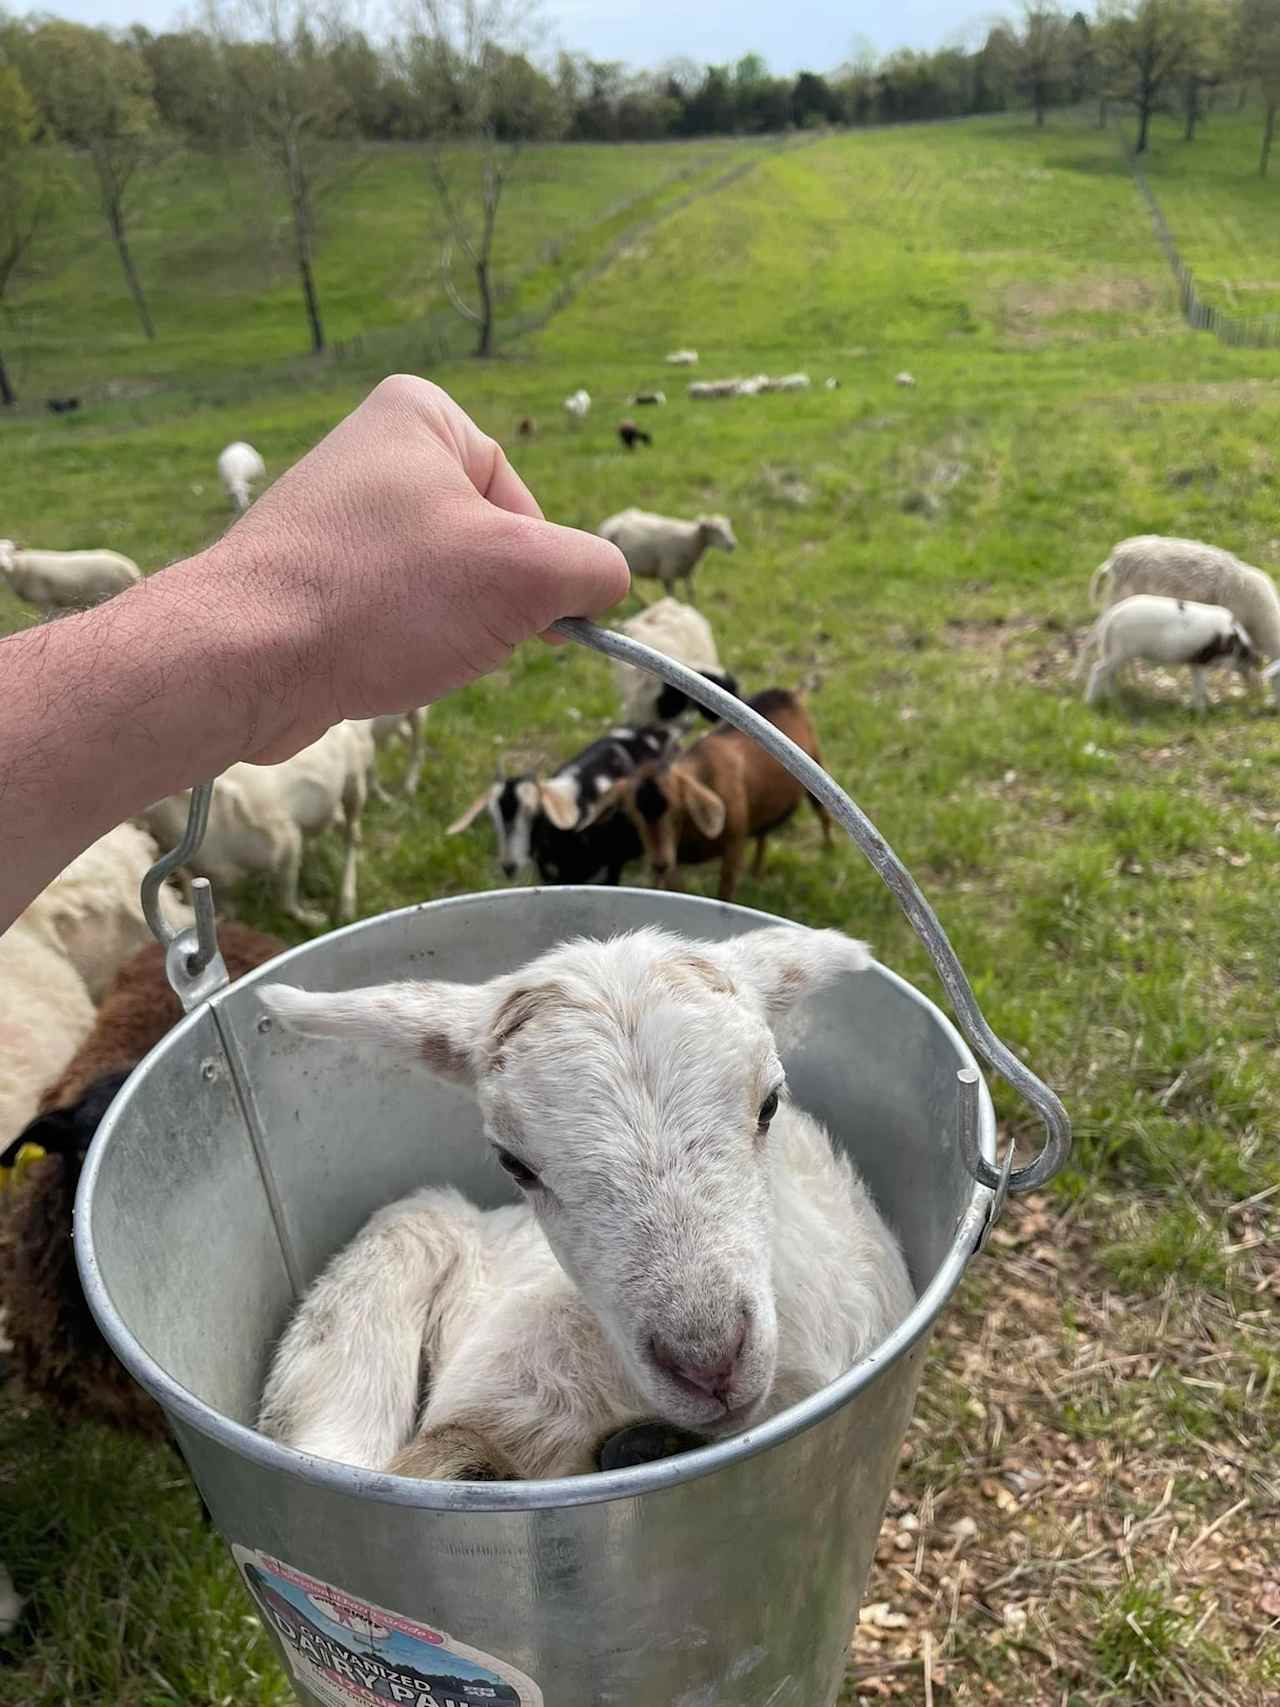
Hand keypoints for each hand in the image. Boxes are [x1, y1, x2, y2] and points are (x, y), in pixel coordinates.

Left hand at [205, 375, 629, 761]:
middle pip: (484, 546)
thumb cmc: (382, 596)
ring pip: (441, 587)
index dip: (533, 567)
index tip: (515, 608)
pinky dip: (397, 644)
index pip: (525, 502)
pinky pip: (389, 612)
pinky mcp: (310, 576)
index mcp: (421, 414)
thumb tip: (605, 583)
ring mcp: (335, 517)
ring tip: (402, 645)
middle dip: (485, 603)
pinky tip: (372, 660)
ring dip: (444, 631)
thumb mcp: (527, 573)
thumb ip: (593, 568)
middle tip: (454, 629)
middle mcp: (372, 452)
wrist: (243, 657)